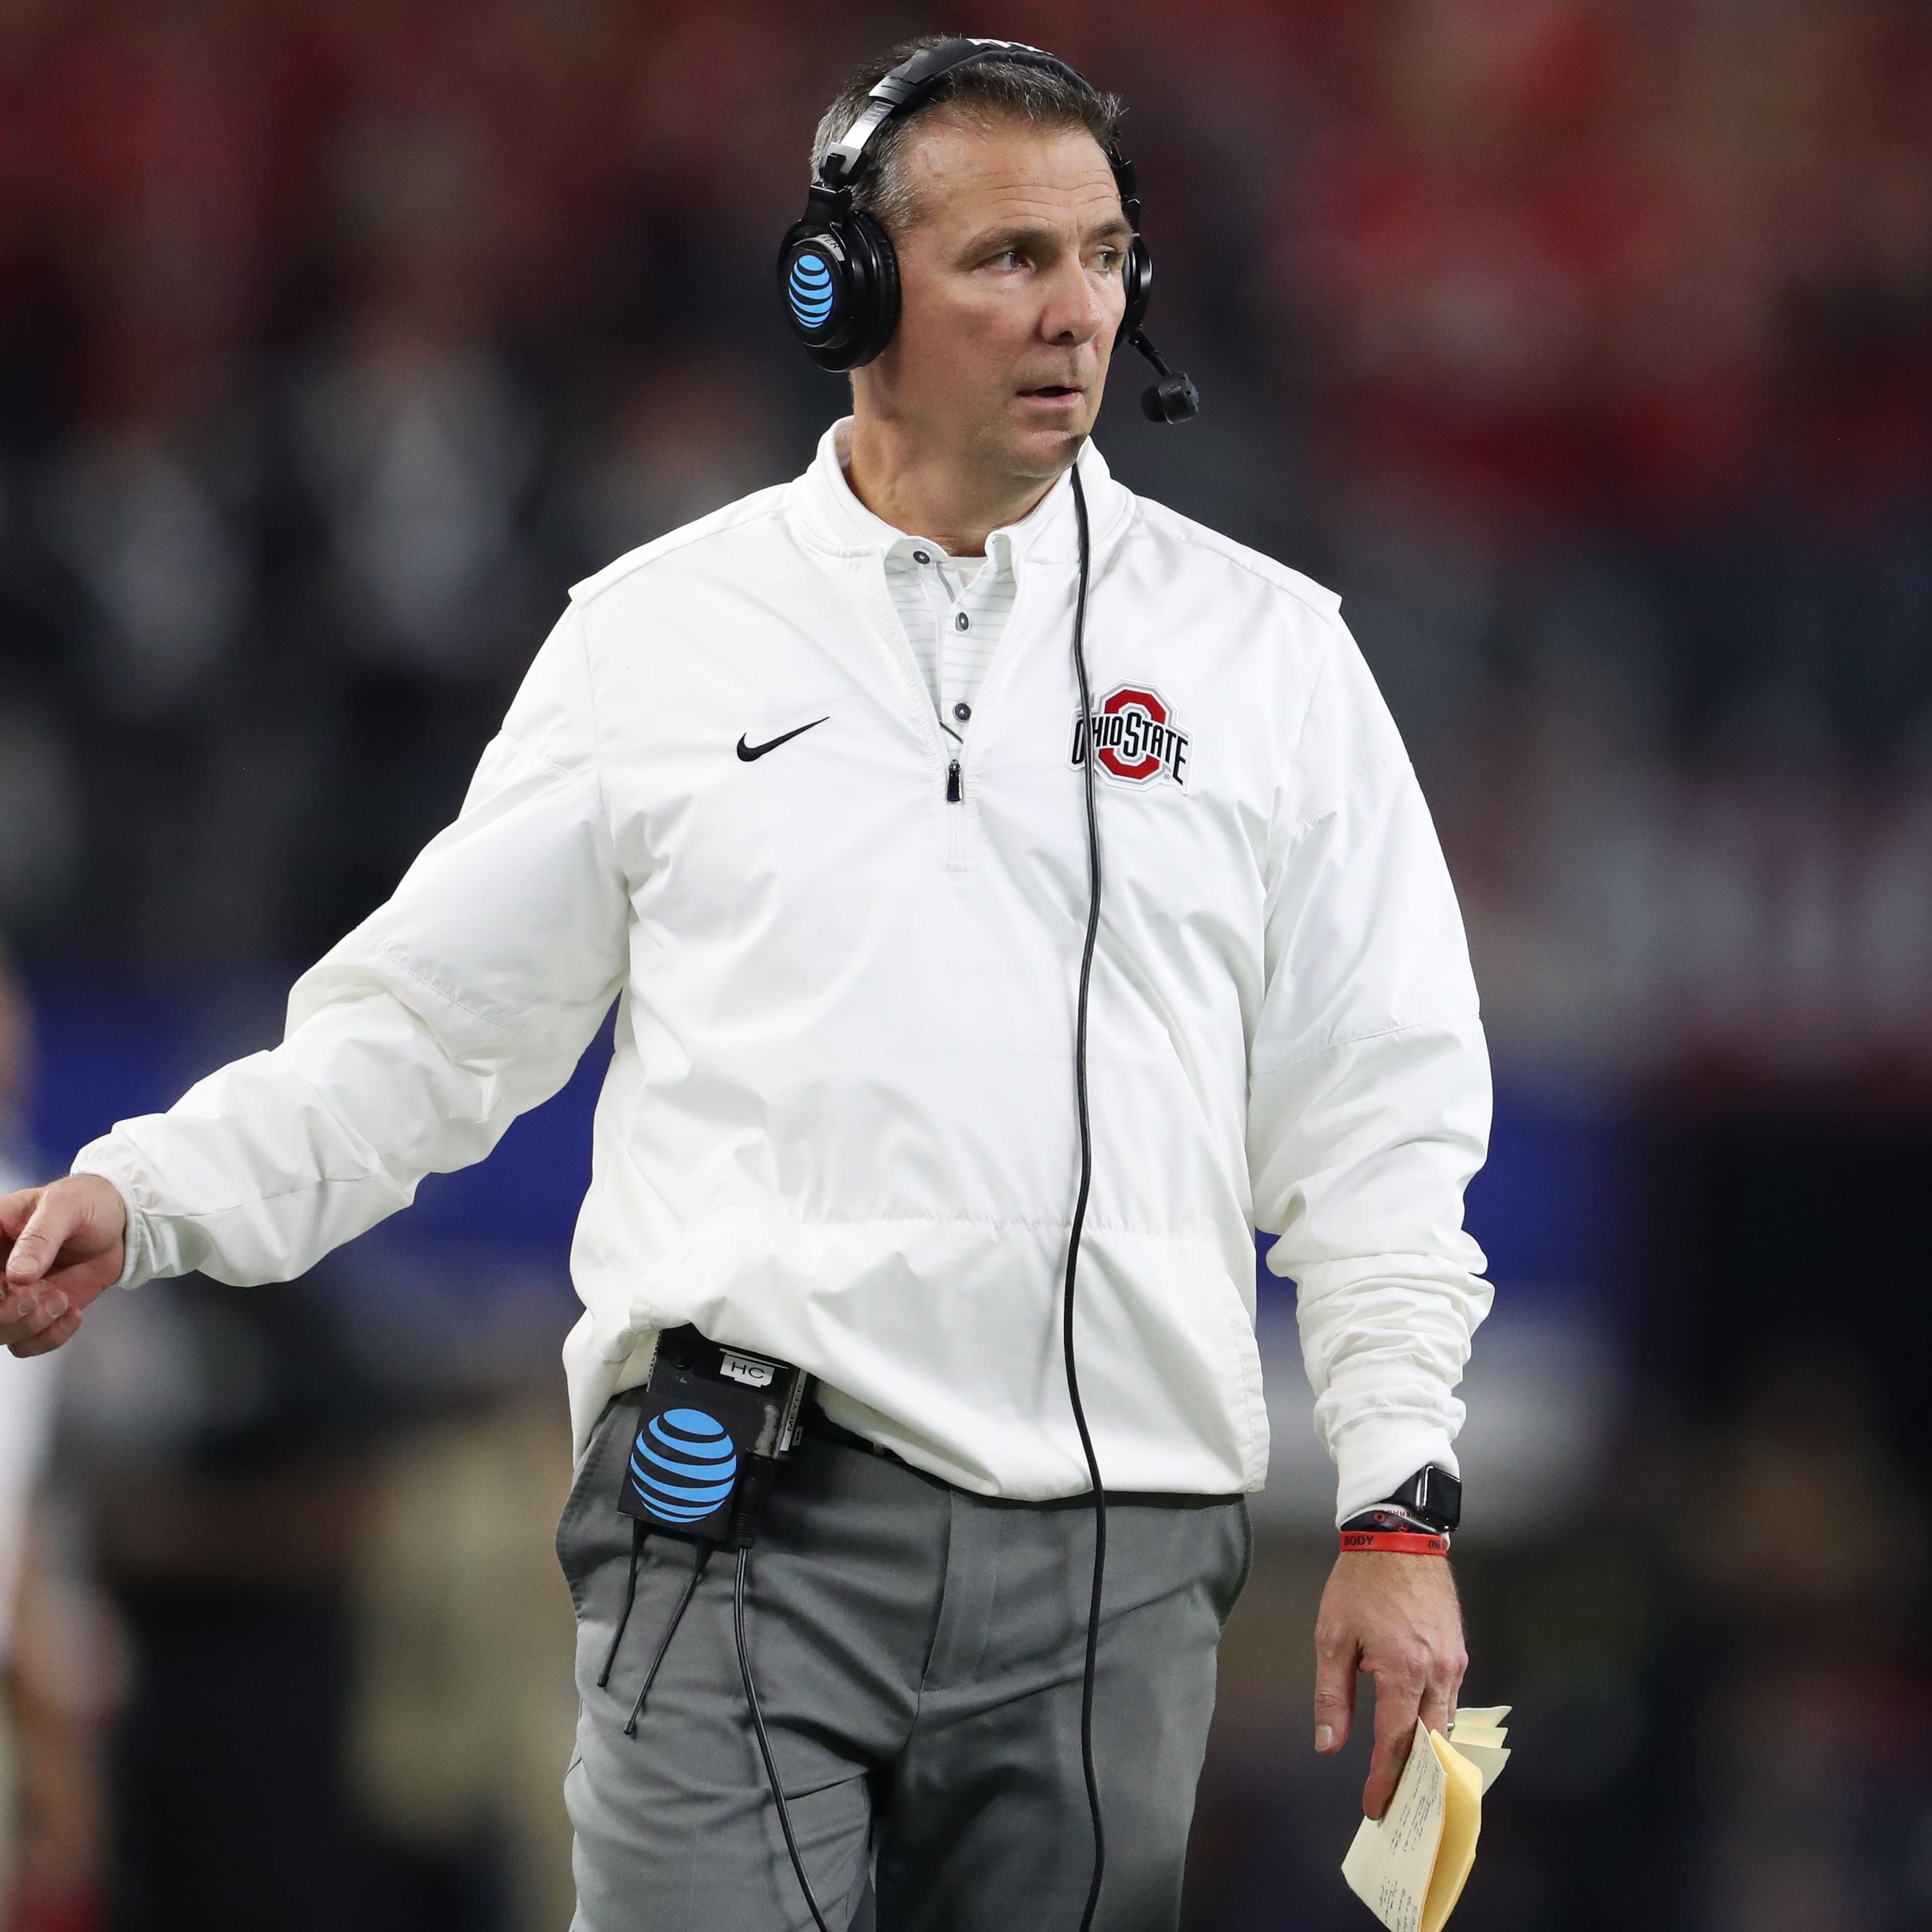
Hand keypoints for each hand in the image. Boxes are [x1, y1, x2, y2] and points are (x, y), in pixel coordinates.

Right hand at [0, 1175, 127, 1356]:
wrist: (122, 1222)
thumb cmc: (87, 1202)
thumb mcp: (65, 1207)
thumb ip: (40, 1238)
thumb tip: (17, 1275)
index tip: (9, 1283)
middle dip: (4, 1314)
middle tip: (32, 1298)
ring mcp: (16, 1294)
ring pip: (0, 1332)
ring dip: (29, 1326)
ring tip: (61, 1300)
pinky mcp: (39, 1312)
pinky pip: (28, 1343)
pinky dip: (50, 1337)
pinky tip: (73, 1313)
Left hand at [1313, 1549, 1466, 1819]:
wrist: (1399, 1537)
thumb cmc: (1360, 1584)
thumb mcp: (1333, 1637)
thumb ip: (1333, 1696)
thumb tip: (1329, 1744)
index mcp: (1403, 1670)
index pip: (1396, 1742)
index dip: (1385, 1778)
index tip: (1375, 1806)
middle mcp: (1437, 1673)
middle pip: (1429, 1742)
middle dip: (1412, 1778)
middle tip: (1395, 1803)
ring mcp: (1455, 1663)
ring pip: (1444, 1723)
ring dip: (1427, 1753)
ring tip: (1407, 1778)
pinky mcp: (1460, 1652)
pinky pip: (1451, 1700)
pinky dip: (1435, 1723)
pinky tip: (1420, 1733)